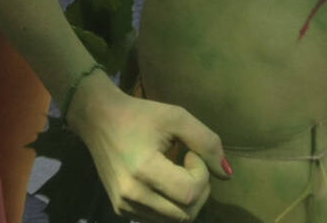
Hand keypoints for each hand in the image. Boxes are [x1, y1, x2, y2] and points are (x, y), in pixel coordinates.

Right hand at [72, 72, 228, 222]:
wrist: (98, 119)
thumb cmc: (140, 115)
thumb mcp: (177, 117)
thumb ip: (207, 142)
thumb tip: (227, 175)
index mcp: (144, 170)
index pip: (191, 193)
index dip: (201, 174)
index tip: (190, 153)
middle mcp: (132, 195)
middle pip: (186, 215)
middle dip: (199, 190)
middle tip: (188, 164)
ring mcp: (125, 206)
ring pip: (174, 222)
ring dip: (186, 201)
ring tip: (176, 173)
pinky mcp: (121, 211)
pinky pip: (158, 220)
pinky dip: (171, 206)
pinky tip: (164, 182)